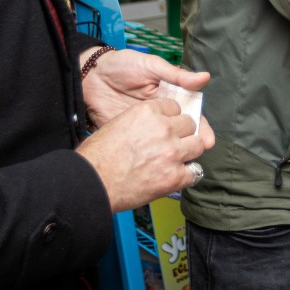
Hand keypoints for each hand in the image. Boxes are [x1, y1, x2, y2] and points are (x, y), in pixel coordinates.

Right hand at [77, 98, 207, 211]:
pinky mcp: (174, 177)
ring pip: (198, 145)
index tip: (168, 125)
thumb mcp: (119, 122)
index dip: (171, 118)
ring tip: (177, 159)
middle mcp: (164, 129)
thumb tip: (155, 125)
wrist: (91, 182)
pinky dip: (187, 175)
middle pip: (190, 124)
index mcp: (148, 111)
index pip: (175, 107)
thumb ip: (143, 121)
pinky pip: (195, 172)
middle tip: (172, 143)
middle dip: (183, 133)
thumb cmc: (97, 156)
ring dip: (189, 151)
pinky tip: (176, 176)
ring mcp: (172, 152)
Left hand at [81, 48, 215, 148]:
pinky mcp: (131, 135)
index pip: (190, 114)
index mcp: (170, 97)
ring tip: (184, 161)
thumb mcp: (152, 66)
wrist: (91, 75)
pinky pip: (145, 148)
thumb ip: (177, 75)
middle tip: (199, 152)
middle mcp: (161, 114)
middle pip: (182, 132)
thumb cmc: (123, 65)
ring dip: (176, 153)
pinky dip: (153, 157)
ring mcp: (146, 127)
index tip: (207, 140)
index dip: (201, 127)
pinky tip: (161, 164)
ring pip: (165, 143)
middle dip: (193, 143)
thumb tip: (205, 77)